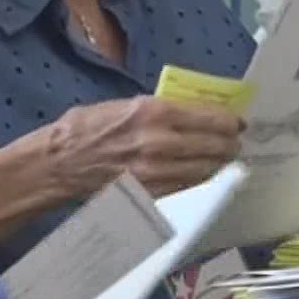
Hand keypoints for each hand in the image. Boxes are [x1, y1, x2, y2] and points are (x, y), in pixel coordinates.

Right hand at [40, 96, 242, 199]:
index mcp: (153, 112)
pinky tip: (200, 172)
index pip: (209, 118)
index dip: (229, 121)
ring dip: (217, 163)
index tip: (238, 122)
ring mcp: (156, 172)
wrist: (59, 163)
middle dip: (229, 144)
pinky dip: (197, 178)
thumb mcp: (125, 105)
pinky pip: (186, 186)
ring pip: (204, 169)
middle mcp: (159, 142)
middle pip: (213, 146)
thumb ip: (160, 110)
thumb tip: (191, 114)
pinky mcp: (151, 193)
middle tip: (235, 142)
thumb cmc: (86, 127)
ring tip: (223, 158)